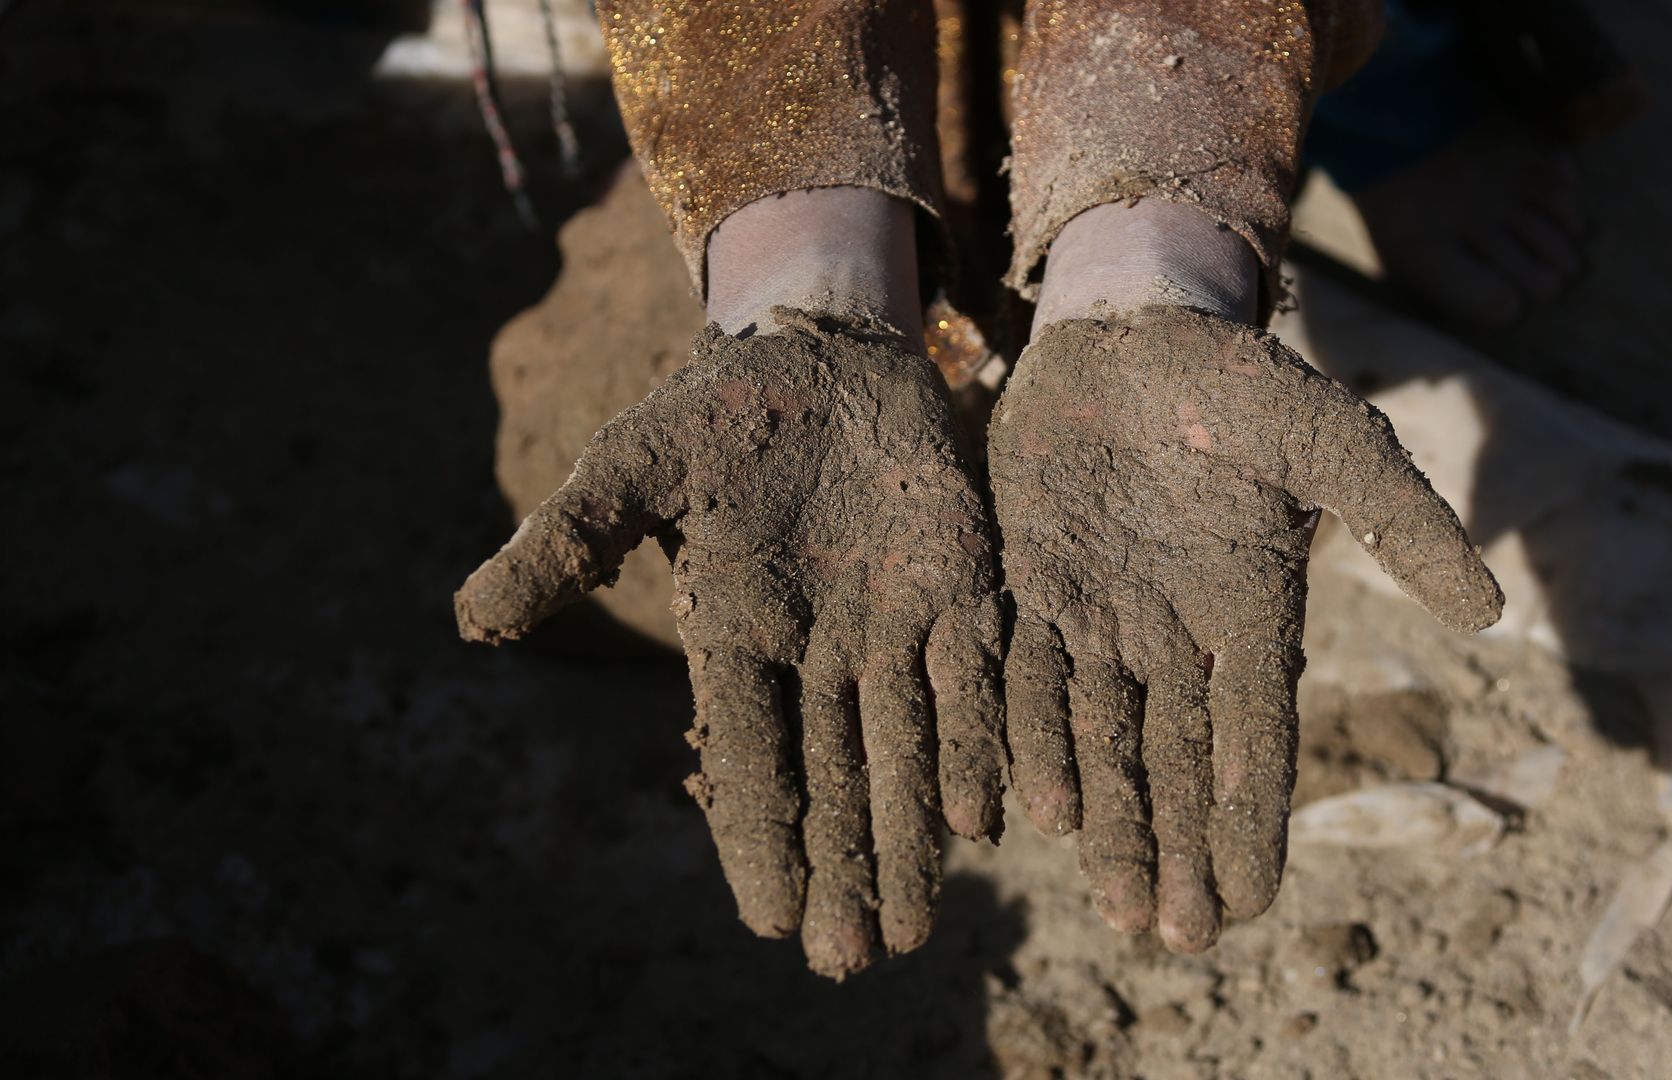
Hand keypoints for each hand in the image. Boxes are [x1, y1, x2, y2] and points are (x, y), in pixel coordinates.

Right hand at [456, 309, 1003, 977]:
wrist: (819, 355)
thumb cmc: (715, 411)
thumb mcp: (633, 463)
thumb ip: (570, 539)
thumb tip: (472, 620)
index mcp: (738, 632)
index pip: (750, 755)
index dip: (759, 837)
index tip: (770, 920)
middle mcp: (818, 651)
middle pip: (834, 776)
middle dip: (843, 867)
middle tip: (852, 957)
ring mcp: (894, 625)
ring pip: (907, 748)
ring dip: (911, 837)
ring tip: (915, 929)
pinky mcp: (960, 587)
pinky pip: (973, 677)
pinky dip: (979, 742)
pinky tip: (986, 818)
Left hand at [988, 305, 1499, 950]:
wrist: (1133, 328)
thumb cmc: (1242, 383)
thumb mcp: (1332, 441)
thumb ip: (1400, 521)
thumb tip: (1488, 613)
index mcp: (1249, 616)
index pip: (1254, 739)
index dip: (1252, 821)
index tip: (1251, 903)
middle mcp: (1170, 637)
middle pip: (1173, 761)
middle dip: (1173, 848)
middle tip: (1172, 935)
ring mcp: (1094, 616)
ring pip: (1097, 737)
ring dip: (1102, 819)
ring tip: (1108, 902)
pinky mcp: (1025, 585)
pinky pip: (1018, 674)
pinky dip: (1018, 738)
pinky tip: (1016, 808)